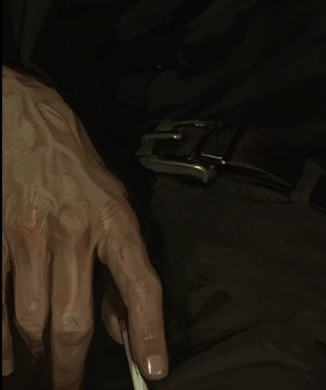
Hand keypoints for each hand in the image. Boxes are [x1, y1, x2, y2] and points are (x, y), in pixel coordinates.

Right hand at [2, 67, 168, 388]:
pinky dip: (1, 339)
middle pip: (73, 319)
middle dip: (71, 368)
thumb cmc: (77, 166)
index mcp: (114, 219)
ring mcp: (31, 233)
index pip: (140, 282)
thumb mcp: (114, 202)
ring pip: (32, 318)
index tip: (154, 371)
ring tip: (39, 375)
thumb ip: (120, 265)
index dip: (148, 330)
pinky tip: (8, 359)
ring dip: (35, 357)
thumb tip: (124, 328)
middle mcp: (74, 229)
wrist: (26, 118)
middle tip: (71, 389)